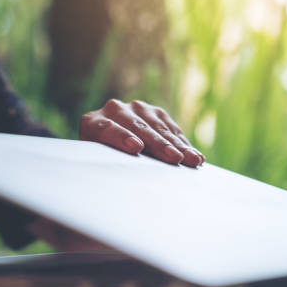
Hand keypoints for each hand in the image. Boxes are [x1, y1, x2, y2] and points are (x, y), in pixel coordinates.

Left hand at [80, 99, 204, 166]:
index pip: (107, 129)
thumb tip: (121, 179)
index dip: (121, 137)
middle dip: (158, 144)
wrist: (105, 141)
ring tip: (191, 160)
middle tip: (174, 159)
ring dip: (177, 144)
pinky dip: (183, 143)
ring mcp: (135, 108)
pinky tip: (194, 155)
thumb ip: (106, 163)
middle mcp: (113, 109)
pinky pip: (170, 127)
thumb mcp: (97, 161)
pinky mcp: (154, 111)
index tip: (136, 147)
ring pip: (158, 127)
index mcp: (92, 123)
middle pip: (137, 127)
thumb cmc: (99, 160)